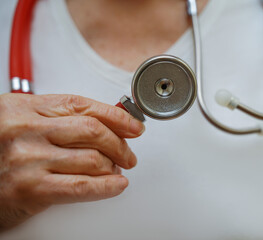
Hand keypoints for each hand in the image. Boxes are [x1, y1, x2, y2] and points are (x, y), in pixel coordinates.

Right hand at [0, 93, 144, 230]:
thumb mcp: (21, 120)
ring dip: (113, 166)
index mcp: (26, 108)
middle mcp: (28, 131)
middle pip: (93, 131)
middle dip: (120, 144)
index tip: (134, 125)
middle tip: (129, 153)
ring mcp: (29, 160)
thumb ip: (58, 118)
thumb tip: (105, 121)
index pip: (83, 106)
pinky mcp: (32, 189)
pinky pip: (82, 186)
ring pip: (93, 159)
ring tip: (116, 170)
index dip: (116, 115)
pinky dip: (107, 187)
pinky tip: (117, 185)